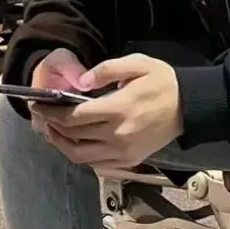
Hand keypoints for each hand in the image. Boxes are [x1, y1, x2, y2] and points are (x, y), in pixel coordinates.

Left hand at [36, 54, 182, 170]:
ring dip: (62, 145)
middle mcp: (117, 135)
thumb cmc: (164, 82)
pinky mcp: (130, 160)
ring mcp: (123, 152)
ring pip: (81, 156)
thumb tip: (81, 81)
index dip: (51, 112)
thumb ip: (107, 69)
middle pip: (72, 137)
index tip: (38, 105)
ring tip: (54, 132)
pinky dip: (81, 156)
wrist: (191, 107)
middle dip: (52, 127)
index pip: (73, 116)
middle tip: (42, 117)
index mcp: (118, 109)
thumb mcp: (138, 63)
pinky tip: (75, 144)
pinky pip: (96, 164)